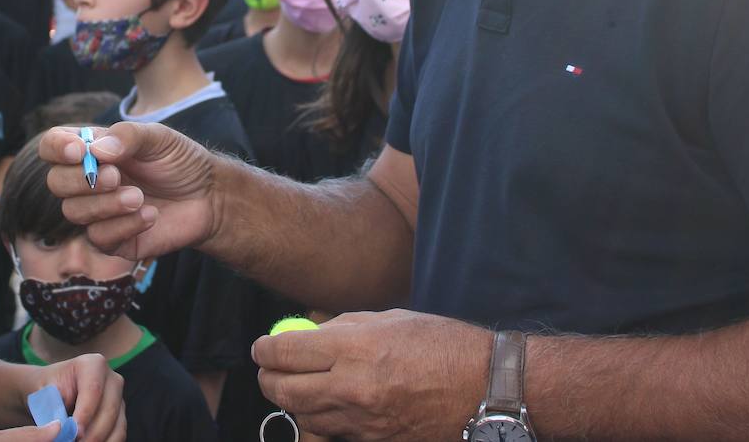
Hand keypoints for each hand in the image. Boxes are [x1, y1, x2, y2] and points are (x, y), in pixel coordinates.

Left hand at [30, 353, 124, 441]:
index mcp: (92, 364)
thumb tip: (64, 428)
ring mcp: (119, 397)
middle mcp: (112, 379)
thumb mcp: (44, 395)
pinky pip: (119, 434)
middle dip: (92, 433)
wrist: (51, 392)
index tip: (74, 432)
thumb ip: (54, 409)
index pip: (93, 390)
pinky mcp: (120, 415)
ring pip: (117, 425)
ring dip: (100, 440)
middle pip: (109, 409)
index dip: (85, 413)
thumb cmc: (46, 390)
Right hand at [40, 123, 217, 259]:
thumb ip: (127, 136)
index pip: (52, 147)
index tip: (80, 151)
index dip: (56, 148)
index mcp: (92, 151)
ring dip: (106, 204)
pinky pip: (99, 238)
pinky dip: (124, 225)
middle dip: (81, 180)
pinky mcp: (113, 240)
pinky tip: (150, 215)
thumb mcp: (158, 137)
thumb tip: (94, 151)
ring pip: (74, 212)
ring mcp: (98, 212)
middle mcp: (88, 182)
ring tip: (139, 197)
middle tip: (116, 176)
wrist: (209, 196)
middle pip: (55, 182)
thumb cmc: (179, 162)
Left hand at [252, 309, 491, 440]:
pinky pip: (331, 435)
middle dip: (268, 378)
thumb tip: (307, 332)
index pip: (285, 352)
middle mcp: (353, 388)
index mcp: (356, 348)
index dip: (265, 349)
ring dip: (293, 402)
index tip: (262, 347)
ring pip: (303, 418)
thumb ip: (342, 326)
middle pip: (283, 390)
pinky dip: (320, 422)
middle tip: (269, 369)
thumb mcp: (389, 319)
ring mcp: (363, 421)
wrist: (485, 388)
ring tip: (299, 386)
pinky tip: (327, 408)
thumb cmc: (441, 345)